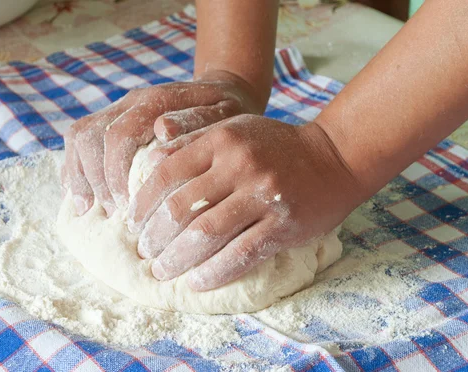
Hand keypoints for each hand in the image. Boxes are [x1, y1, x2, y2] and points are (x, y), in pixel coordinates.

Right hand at [60, 70, 261, 215]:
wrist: (223, 92)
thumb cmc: (227, 114)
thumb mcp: (225, 117)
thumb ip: (197, 122)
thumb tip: (163, 129)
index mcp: (155, 101)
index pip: (119, 135)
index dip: (116, 174)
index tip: (126, 207)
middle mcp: (130, 102)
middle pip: (90, 135)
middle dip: (95, 179)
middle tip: (112, 213)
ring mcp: (118, 110)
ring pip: (79, 135)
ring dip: (80, 175)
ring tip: (87, 209)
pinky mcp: (112, 121)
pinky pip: (80, 140)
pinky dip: (75, 168)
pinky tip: (81, 197)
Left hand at [128, 115, 365, 290]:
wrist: (335, 157)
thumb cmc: (276, 146)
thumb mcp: (234, 129)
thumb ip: (193, 141)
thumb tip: (149, 163)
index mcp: (221, 139)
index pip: (166, 173)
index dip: (142, 203)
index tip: (132, 223)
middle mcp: (239, 164)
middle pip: (181, 207)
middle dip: (155, 236)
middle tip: (144, 252)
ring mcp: (263, 195)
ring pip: (206, 233)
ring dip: (177, 258)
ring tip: (162, 271)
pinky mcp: (284, 224)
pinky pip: (241, 254)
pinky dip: (214, 272)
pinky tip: (196, 282)